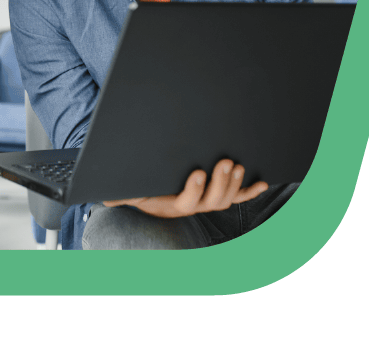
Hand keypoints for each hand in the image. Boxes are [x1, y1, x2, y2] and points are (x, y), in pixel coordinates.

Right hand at [103, 159, 267, 217]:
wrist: (151, 190)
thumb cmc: (141, 187)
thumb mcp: (129, 190)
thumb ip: (119, 194)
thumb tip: (107, 197)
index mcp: (173, 205)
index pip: (187, 202)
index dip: (194, 190)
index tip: (197, 173)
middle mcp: (194, 206)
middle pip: (212, 200)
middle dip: (221, 181)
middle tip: (226, 162)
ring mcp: (207, 201)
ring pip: (225, 198)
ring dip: (234, 183)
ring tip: (237, 166)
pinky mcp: (217, 194)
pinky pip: (237, 197)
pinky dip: (249, 191)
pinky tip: (260, 182)